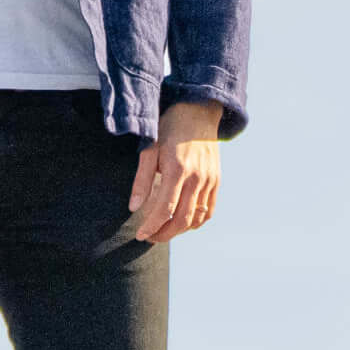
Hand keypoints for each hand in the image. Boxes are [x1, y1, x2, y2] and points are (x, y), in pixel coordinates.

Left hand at [130, 101, 222, 241]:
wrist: (198, 111)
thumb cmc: (169, 128)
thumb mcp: (150, 149)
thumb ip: (142, 180)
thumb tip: (133, 207)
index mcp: (178, 170)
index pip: (164, 210)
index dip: (152, 226)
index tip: (140, 235)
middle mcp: (197, 178)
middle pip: (182, 219)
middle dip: (164, 233)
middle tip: (150, 237)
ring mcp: (210, 180)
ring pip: (196, 218)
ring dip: (179, 230)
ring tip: (163, 231)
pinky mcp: (216, 181)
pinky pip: (209, 210)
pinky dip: (197, 222)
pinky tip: (183, 224)